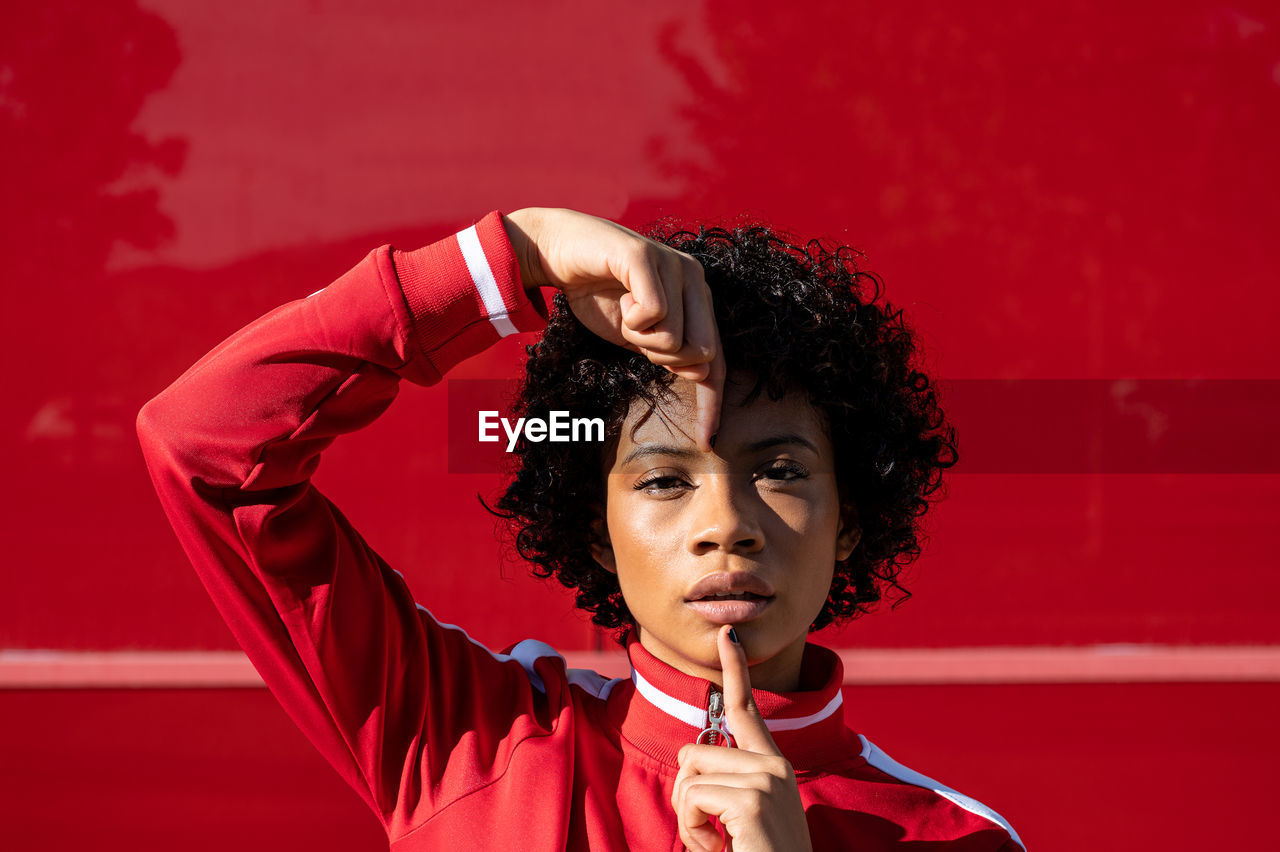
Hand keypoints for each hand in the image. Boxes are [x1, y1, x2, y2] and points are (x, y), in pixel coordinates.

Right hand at [503, 207, 723, 449]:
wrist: (558, 252)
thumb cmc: (598, 294)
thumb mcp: (637, 336)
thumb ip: (668, 353)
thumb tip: (699, 372)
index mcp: (697, 298)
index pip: (717, 359)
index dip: (713, 401)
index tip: (707, 441)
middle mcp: (695, 277)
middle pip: (702, 351)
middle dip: (664, 358)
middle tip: (636, 335)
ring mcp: (675, 264)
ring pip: (675, 337)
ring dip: (641, 337)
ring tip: (626, 311)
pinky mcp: (647, 257)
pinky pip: (654, 313)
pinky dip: (631, 320)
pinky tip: (622, 298)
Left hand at [671, 626, 812, 851]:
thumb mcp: (740, 821)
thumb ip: (724, 787)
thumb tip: (692, 763)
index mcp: (773, 769)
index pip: (747, 711)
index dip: (735, 670)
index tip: (727, 634)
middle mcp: (775, 766)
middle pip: (693, 751)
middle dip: (687, 798)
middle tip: (715, 837)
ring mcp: (767, 780)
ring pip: (688, 776)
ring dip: (690, 820)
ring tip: (722, 847)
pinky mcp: (751, 799)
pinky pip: (692, 800)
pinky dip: (694, 833)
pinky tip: (724, 851)